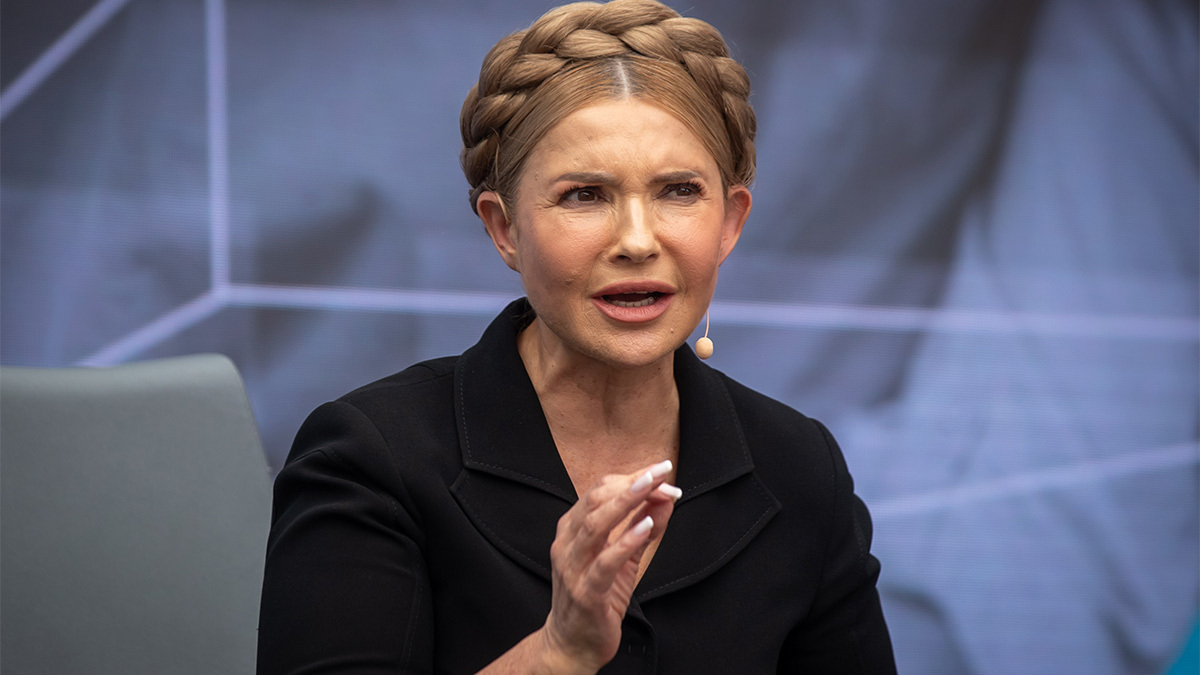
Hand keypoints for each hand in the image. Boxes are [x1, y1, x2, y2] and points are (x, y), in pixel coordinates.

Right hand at [540, 460, 680, 673]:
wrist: (572, 644)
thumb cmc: (595, 598)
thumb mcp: (622, 558)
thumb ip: (642, 528)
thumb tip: (665, 498)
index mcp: (572, 530)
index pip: (599, 490)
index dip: (631, 477)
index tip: (660, 472)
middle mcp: (567, 543)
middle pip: (596, 500)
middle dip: (632, 483)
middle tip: (662, 473)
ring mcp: (573, 567)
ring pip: (595, 524)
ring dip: (627, 502)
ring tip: (653, 487)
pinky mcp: (585, 592)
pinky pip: (604, 562)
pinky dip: (625, 541)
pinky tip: (645, 526)